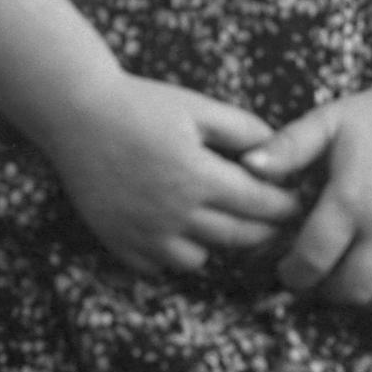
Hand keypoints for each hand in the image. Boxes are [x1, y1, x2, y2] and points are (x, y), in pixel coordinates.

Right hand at [49, 74, 303, 280]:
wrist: (75, 114)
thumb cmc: (140, 105)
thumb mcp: (198, 107)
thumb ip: (243, 129)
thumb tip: (279, 151)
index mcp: (199, 176)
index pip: (260, 205)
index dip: (285, 207)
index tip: (296, 203)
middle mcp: (174, 212)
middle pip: (237, 237)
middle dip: (264, 232)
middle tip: (274, 223)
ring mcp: (144, 232)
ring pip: (198, 260)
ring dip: (215, 246)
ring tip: (220, 224)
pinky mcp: (118, 242)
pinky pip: (158, 266)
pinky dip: (172, 254)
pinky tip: (177, 230)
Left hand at [245, 77, 371, 315]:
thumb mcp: (327, 122)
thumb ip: (287, 146)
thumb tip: (247, 165)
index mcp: (352, 198)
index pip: (314, 259)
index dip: (293, 274)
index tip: (287, 269)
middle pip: (351, 288)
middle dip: (324, 291)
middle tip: (314, 276)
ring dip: (363, 299)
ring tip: (346, 280)